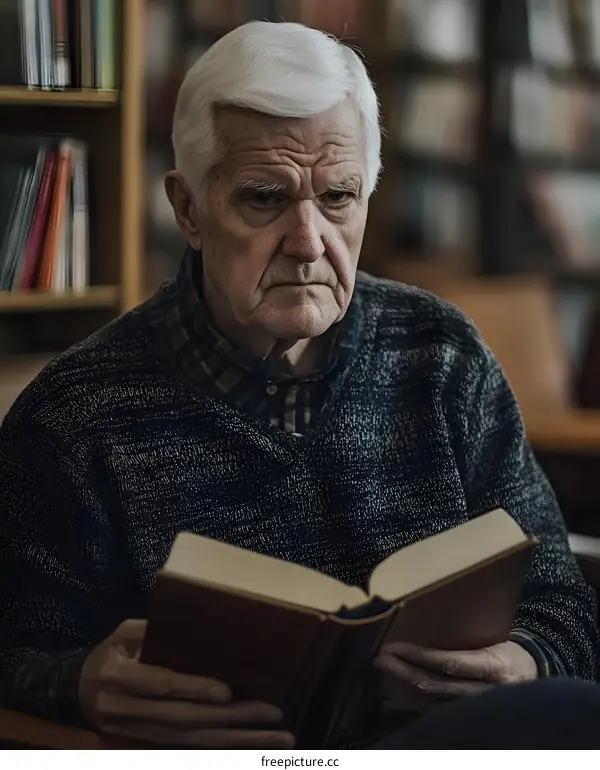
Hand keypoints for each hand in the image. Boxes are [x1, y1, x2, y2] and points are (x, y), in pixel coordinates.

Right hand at [79, 619, 294, 747]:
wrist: (77, 691)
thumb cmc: (110, 653)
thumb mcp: (124, 633)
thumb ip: (154, 631)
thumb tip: (198, 630)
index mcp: (116, 678)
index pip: (161, 686)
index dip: (194, 689)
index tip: (229, 692)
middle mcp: (123, 711)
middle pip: (184, 722)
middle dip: (232, 721)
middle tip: (274, 715)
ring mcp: (135, 734)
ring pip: (191, 743)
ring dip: (238, 743)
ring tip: (277, 739)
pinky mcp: (148, 745)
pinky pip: (189, 750)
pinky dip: (223, 749)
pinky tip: (253, 748)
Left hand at [374, 641, 537, 713]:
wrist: (534, 678)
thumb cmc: (508, 653)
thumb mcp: (493, 643)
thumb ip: (463, 645)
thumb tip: (422, 635)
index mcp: (493, 667)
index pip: (450, 663)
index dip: (419, 656)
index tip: (395, 647)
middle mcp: (485, 692)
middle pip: (436, 685)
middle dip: (402, 672)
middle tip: (380, 658)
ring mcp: (477, 709)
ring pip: (431, 703)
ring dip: (401, 689)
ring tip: (380, 674)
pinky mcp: (469, 718)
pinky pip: (434, 713)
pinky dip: (410, 706)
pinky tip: (389, 700)